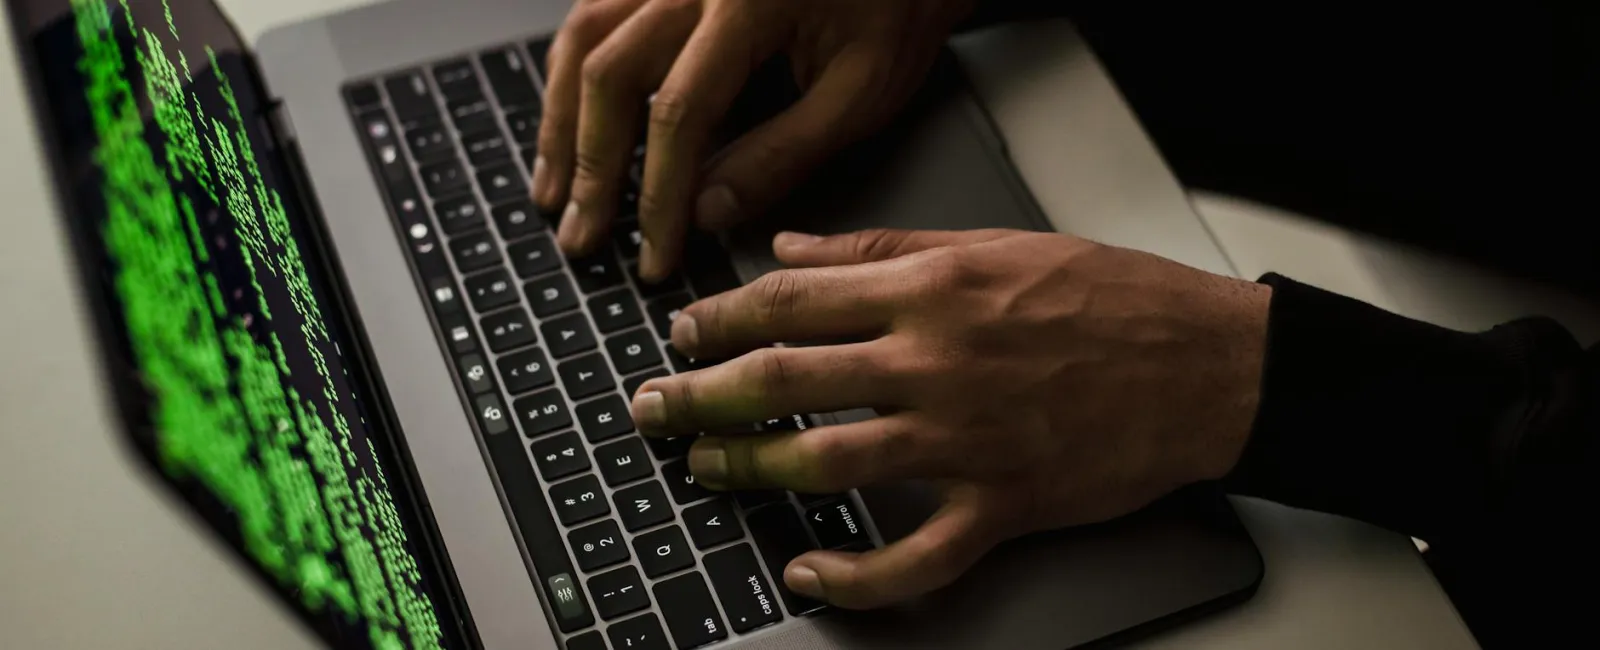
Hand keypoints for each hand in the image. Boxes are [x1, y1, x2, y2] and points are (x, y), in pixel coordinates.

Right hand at [532, 0, 975, 280]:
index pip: (679, 111)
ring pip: (584, 40)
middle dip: (592, 168)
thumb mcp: (861, 91)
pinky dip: (571, 77)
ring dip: (561, 122)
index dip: (659, 194)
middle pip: (610, 73)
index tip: (654, 253)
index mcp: (748, 2)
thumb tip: (708, 212)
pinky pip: (594, 17)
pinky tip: (567, 124)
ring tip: (554, 193)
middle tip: (583, 237)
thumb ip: (784, 154)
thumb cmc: (894, 11)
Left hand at [628, 228, 1271, 607]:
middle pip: (785, 380)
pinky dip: (854, 577)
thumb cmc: (1111, 299)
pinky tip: (808, 573)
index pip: (791, 300)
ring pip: (828, 464)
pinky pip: (914, 558)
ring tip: (705, 471)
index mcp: (931, 288)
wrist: (1209, 366)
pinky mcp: (1002, 506)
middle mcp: (937, 361)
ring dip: (750, 472)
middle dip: (701, 396)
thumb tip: (792, 249)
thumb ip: (881, 245)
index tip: (682, 333)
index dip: (718, 319)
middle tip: (655, 408)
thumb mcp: (992, 243)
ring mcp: (967, 440)